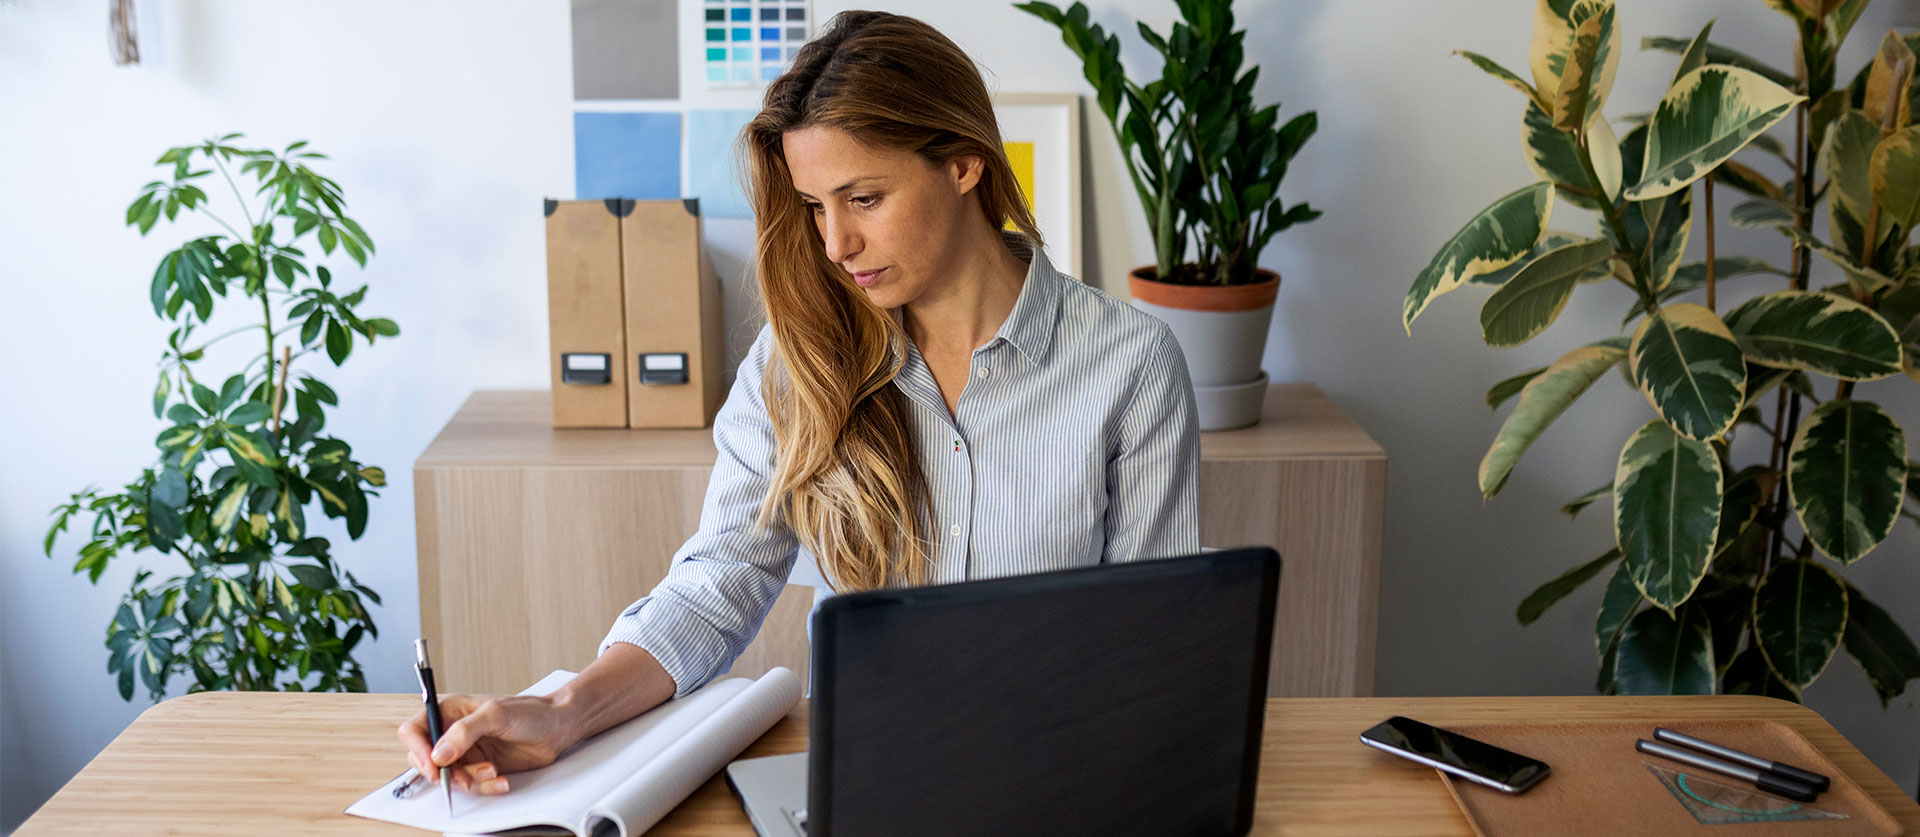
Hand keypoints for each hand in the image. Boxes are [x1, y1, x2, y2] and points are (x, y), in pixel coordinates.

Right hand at [398, 694, 575, 794]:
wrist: (557, 728)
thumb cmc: (530, 712)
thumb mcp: (496, 715)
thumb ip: (464, 732)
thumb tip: (439, 754)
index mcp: (450, 711)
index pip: (415, 730)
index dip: (419, 750)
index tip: (434, 766)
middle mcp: (453, 732)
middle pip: (425, 759)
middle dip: (444, 772)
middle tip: (462, 777)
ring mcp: (466, 752)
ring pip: (449, 777)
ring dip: (469, 780)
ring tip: (492, 771)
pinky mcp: (479, 768)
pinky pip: (470, 785)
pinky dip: (484, 786)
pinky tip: (500, 779)